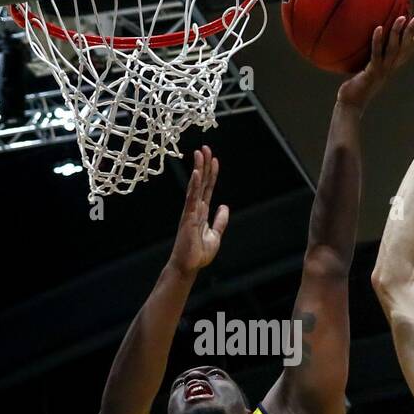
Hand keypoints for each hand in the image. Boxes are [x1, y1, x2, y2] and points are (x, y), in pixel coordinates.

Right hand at [168, 146, 228, 274]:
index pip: (207, 188)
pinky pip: (192, 198)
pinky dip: (195, 185)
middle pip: (201, 183)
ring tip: (200, 153)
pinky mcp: (188, 218)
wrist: (188, 266)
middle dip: (204, 165)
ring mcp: (190, 212)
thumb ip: (220, 221)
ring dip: (199, 169)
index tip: (214, 159)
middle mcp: (195, 208)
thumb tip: (224, 206)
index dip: (211, 174)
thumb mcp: (215, 235)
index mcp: (201, 212)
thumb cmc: (198, 254)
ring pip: (196, 186)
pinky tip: (197, 173)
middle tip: (205, 147)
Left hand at [338, 16, 413, 108]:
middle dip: (411, 33)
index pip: (405, 55)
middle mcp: (388, 70)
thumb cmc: (355, 90)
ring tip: (401, 18)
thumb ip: (368, 65)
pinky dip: (377, 41)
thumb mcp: (365, 74)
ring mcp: (381, 71)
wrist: (350, 106)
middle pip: (403, 49)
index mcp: (389, 70)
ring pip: (393, 50)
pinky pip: (376, 54)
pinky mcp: (371, 72)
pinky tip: (378, 28)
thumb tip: (361, 51)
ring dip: (397, 33)